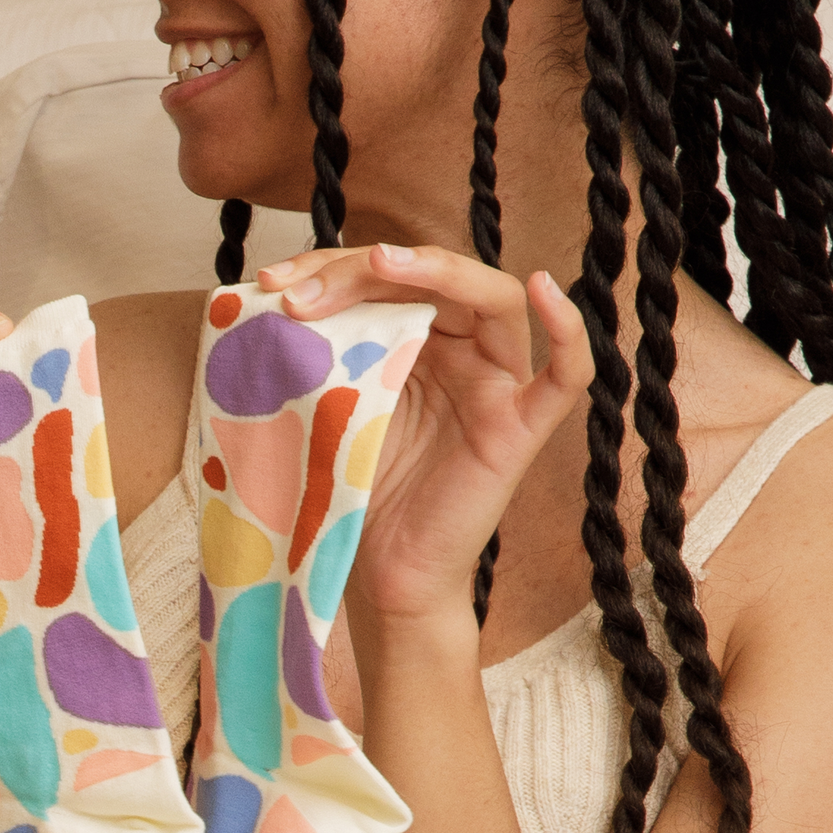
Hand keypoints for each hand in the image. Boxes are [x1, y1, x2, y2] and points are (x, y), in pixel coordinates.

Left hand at [259, 244, 592, 627]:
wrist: (376, 571)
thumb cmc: (350, 486)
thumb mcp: (324, 403)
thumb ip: (317, 349)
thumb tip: (263, 293)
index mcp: (413, 339)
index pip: (384, 276)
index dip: (327, 266)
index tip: (270, 282)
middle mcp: (461, 351)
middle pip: (432, 277)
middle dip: (360, 272)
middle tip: (298, 295)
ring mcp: (495, 386)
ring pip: (492, 298)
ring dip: (434, 272)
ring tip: (379, 261)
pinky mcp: (520, 430)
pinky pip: (565, 375)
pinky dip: (569, 329)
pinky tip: (547, 288)